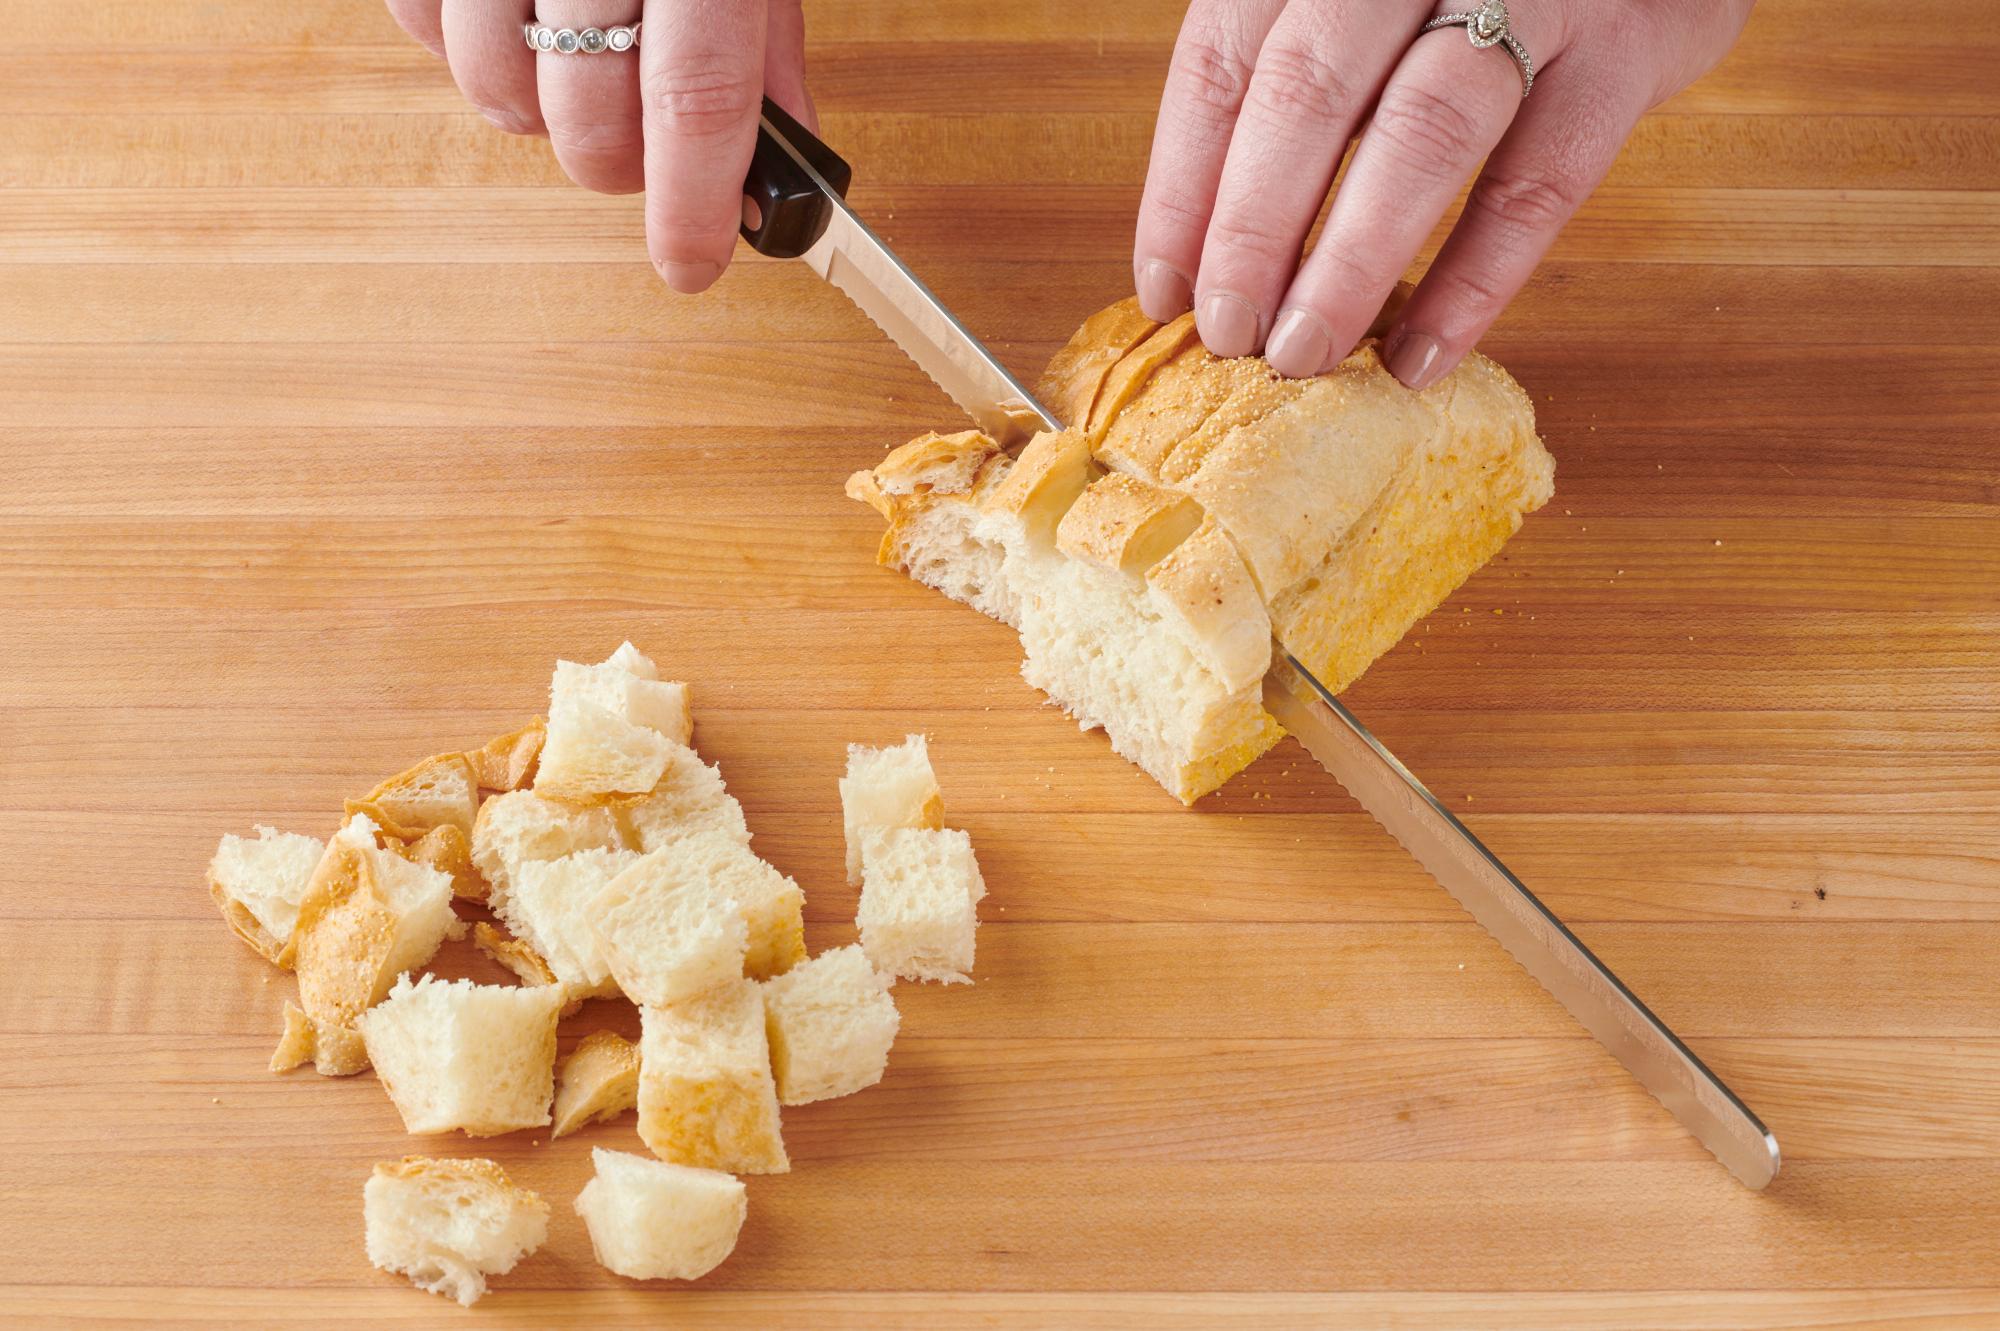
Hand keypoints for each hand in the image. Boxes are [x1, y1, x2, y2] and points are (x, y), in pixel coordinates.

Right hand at [385, 0, 812, 292]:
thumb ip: (766, 40)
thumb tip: (785, 157)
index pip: (695, 97)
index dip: (691, 203)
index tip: (692, 267)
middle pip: (587, 114)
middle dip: (617, 167)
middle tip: (647, 154)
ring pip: (492, 88)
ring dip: (538, 113)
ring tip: (575, 63)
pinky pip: (421, 26)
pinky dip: (467, 49)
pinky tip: (512, 13)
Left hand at [1133, 0, 1753, 383]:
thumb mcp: (1369, 3)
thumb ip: (1293, 88)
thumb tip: (1202, 252)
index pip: (1225, 55)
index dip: (1185, 183)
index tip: (1166, 292)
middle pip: (1309, 90)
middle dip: (1254, 231)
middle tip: (1228, 338)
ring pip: (1420, 132)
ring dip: (1349, 262)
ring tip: (1303, 354)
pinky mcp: (1626, 47)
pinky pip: (1539, 182)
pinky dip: (1472, 282)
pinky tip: (1419, 357)